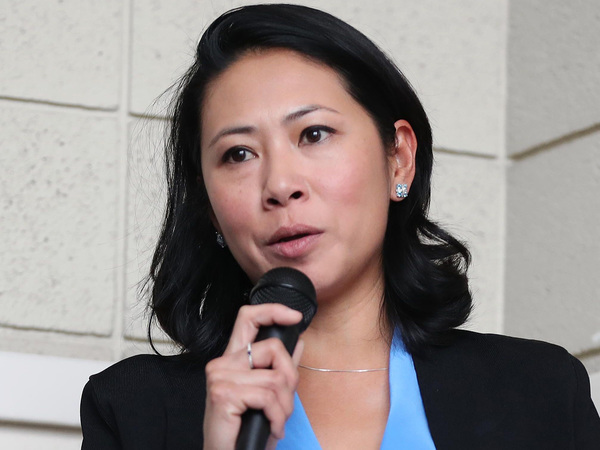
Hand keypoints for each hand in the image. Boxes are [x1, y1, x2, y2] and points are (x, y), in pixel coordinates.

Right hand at [203, 304, 303, 449]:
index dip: (273, 310)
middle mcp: (222, 363)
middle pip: (272, 347)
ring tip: (276, 421)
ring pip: (274, 378)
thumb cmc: (245, 429)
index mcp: (233, 359)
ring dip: (284, 407)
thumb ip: (281, 367)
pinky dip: (277, 417)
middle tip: (285, 403)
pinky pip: (267, 397)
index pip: (248, 317)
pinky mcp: (223, 394)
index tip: (295, 316)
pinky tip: (272, 428)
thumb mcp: (267, 395)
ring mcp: (220, 377)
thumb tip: (298, 340)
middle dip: (290, 377)